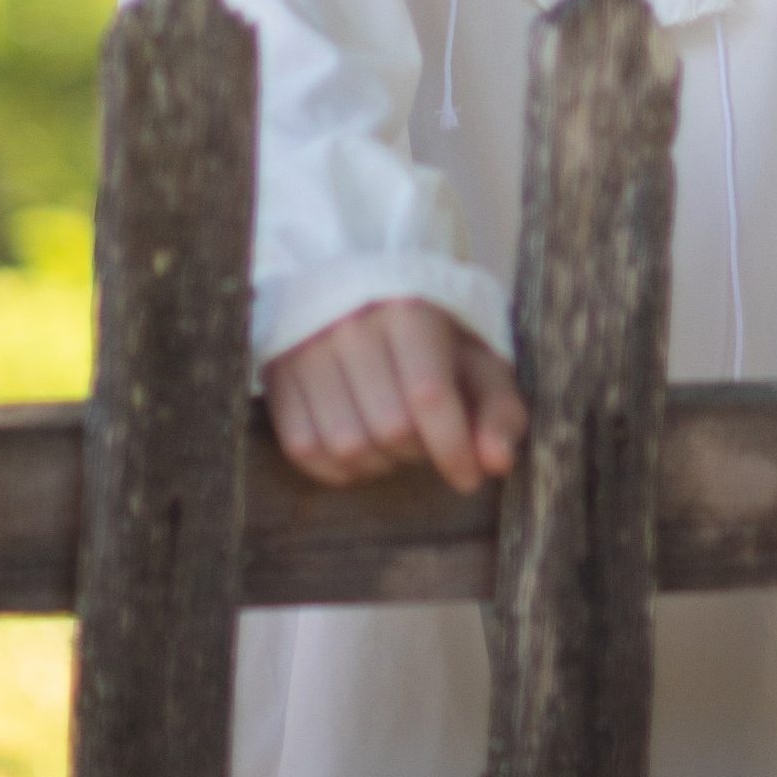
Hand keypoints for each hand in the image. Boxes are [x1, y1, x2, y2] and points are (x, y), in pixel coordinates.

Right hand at [262, 300, 527, 496]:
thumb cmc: (435, 340)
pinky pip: (304, 450)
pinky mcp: (277, 374)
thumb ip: (499, 409)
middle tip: (425, 439)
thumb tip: (497, 462)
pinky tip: (359, 446)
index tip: (468, 478)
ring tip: (392, 440)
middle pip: (389, 428)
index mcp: (408, 308)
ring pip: (346, 445)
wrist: (368, 298)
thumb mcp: (479, 361)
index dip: (453, 449)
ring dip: (379, 463)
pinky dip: (337, 467)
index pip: (428, 395)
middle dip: (418, 451)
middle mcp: (351, 322)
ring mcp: (306, 348)